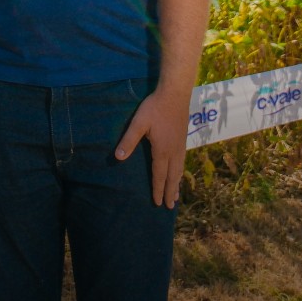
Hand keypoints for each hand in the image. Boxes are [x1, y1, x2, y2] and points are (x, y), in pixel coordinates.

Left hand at [114, 86, 189, 207]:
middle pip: (172, 177)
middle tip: (169, 207)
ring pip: (179, 170)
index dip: (157, 189)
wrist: (175, 94)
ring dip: (176, 184)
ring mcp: (180, 146)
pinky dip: (180, 173)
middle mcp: (173, 152)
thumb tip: (118, 157)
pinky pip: (182, 162)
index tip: (157, 202)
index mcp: (162, 151)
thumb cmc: (155, 108)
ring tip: (176, 195)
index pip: (159, 175)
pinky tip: (179, 172)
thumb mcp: (139, 123)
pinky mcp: (183, 139)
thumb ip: (129, 140)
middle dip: (170, 192)